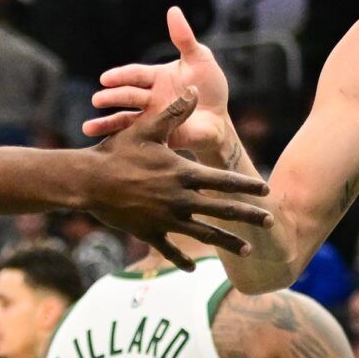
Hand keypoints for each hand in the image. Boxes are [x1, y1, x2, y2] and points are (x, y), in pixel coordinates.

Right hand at [85, 7, 231, 149]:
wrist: (219, 120)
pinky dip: (117, 139)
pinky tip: (100, 142)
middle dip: (114, 97)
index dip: (121, 76)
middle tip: (98, 99)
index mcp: (156, 77)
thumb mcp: (200, 59)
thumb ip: (184, 38)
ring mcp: (151, 117)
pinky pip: (135, 137)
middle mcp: (150, 96)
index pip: (136, 74)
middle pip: (129, 95)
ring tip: (89, 127)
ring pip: (125, 118)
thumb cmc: (211, 88)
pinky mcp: (156, 136)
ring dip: (108, 121)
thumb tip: (173, 10)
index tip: (105, 78)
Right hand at [86, 88, 269, 269]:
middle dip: (249, 216)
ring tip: (247, 251)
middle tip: (270, 222)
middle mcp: (180, 199)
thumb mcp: (146, 128)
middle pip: (223, 210)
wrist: (88, 182)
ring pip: (204, 233)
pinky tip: (192, 269)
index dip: (246, 186)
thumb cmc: (116, 151)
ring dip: (227, 242)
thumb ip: (174, 111)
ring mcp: (165, 219)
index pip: (224, 180)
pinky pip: (170, 250)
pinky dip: (181, 260)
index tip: (266, 190)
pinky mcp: (149, 232)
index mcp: (183, 174)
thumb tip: (195, 89)